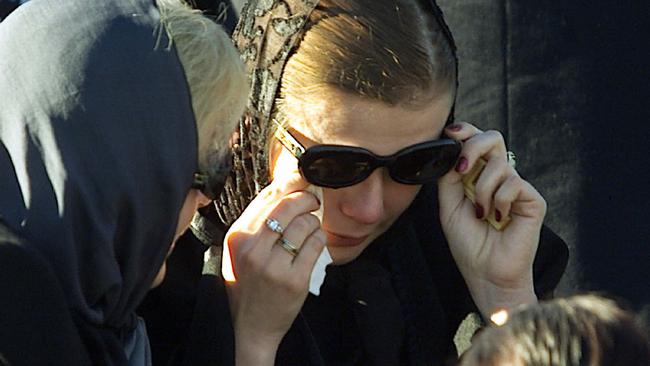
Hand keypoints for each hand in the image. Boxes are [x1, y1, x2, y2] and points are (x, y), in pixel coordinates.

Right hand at [223, 164, 325, 365]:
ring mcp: (274, 265)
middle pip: (288, 206)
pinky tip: (315, 243)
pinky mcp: (295, 280)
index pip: (267, 198)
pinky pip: (316, 244)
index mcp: (238, 236)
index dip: (289, 185)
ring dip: (314, 222)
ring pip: (306, 224)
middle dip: (306, 199)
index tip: (301, 183)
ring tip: (311, 228)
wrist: (248, 326)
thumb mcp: (240, 250)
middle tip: (313, 201)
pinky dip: (320, 239)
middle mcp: (254, 248)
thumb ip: (257, 222)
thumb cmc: (246, 284)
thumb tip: (285, 188)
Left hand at [437, 122, 545, 316]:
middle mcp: (499, 177)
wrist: (485, 273)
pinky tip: (498, 218)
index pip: (476, 141)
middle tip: (462, 170)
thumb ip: (449, 176)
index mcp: (478, 176)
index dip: (465, 131)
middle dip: (473, 147)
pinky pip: (513, 183)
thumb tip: (451, 149)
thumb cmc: (468, 243)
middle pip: (493, 138)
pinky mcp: (533, 200)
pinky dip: (499, 201)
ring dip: (482, 190)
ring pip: (499, 165)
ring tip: (481, 213)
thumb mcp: (448, 205)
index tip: (450, 133)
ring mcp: (517, 187)